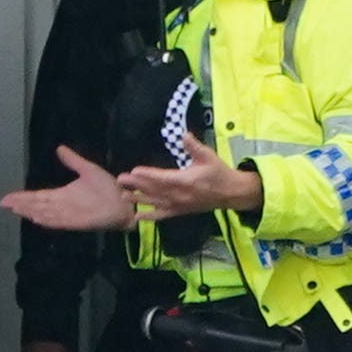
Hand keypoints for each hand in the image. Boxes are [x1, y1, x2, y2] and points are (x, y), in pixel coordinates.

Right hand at [0, 148, 140, 233]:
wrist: (125, 200)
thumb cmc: (108, 188)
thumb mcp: (88, 169)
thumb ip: (73, 160)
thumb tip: (59, 148)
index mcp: (63, 195)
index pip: (38, 196)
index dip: (23, 197)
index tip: (8, 198)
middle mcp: (62, 206)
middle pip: (37, 205)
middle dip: (21, 204)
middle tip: (4, 204)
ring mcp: (68, 214)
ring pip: (44, 213)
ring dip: (30, 211)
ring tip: (16, 209)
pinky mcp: (77, 221)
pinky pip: (59, 221)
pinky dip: (47, 219)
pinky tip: (36, 218)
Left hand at [118, 156, 258, 220]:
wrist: (231, 193)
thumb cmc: (218, 172)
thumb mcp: (208, 156)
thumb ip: (195, 146)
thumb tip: (185, 135)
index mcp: (186, 180)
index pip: (163, 178)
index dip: (148, 175)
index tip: (134, 171)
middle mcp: (179, 195)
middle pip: (154, 190)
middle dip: (137, 185)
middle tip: (120, 180)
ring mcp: (179, 205)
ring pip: (155, 202)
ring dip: (139, 199)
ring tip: (123, 196)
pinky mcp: (180, 211)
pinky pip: (162, 215)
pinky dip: (150, 216)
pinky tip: (137, 216)